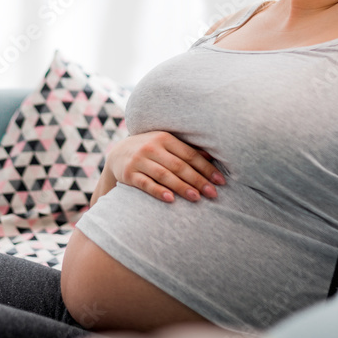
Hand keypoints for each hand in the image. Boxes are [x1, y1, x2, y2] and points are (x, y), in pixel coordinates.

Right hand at [106, 131, 225, 202]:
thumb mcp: (165, 144)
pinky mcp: (128, 174)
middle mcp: (151, 147)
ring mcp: (139, 160)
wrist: (117, 154)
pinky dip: (158, 191)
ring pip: (164, 175)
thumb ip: (186, 150)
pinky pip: (145, 184)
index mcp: (164, 138)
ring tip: (196, 198)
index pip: (190, 154)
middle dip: (198, 180)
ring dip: (181, 187)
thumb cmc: (149, 150)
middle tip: (213, 194)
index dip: (206, 168)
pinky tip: (170, 199)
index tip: (220, 181)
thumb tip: (211, 157)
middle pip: (179, 166)